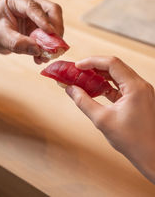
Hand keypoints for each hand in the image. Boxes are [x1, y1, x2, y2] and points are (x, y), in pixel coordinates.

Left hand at [0, 0, 63, 64]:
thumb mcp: (0, 37)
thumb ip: (17, 42)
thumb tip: (37, 49)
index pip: (33, 6)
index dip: (43, 19)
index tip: (50, 32)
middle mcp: (29, 3)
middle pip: (51, 10)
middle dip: (56, 27)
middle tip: (56, 44)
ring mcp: (37, 14)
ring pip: (54, 22)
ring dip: (54, 40)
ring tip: (45, 56)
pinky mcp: (40, 26)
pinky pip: (51, 35)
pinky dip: (49, 46)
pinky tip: (40, 58)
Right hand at [66, 56, 154, 183]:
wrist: (152, 155)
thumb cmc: (133, 141)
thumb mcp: (102, 120)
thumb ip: (83, 101)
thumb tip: (70, 89)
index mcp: (135, 87)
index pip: (111, 63)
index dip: (92, 61)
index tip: (77, 66)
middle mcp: (140, 85)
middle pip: (115, 66)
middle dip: (95, 67)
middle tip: (78, 71)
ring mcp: (141, 91)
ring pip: (118, 75)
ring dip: (101, 75)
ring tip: (85, 79)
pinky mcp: (139, 97)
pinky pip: (121, 85)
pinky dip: (108, 85)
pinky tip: (96, 89)